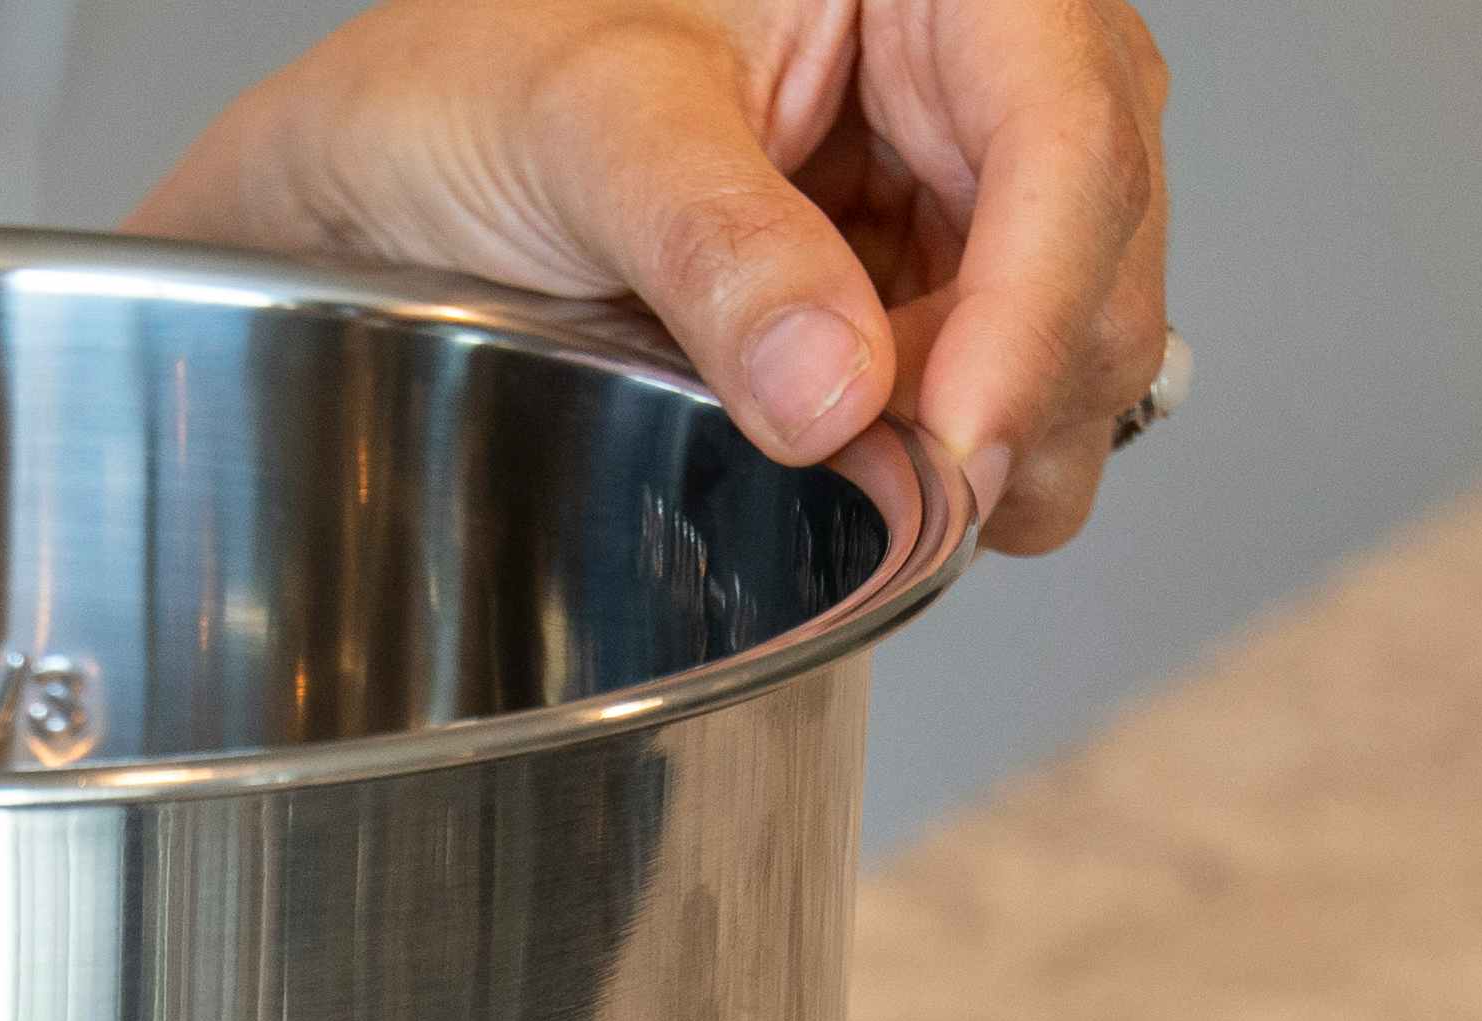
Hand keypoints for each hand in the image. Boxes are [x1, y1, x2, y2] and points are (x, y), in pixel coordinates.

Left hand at [139, 0, 1168, 553]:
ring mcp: (955, 169)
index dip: (1040, 298)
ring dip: (999, 435)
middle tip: (923, 505)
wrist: (381, 171)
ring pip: (1073, 320)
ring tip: (880, 493)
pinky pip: (994, 377)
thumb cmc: (467, 86)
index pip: (1065, 122)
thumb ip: (718, 249)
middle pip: (1100, 230)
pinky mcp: (917, 274)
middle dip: (1030, 383)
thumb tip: (842, 392)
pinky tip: (872, 479)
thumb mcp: (585, 132)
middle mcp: (972, 55)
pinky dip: (950, 451)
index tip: (961, 443)